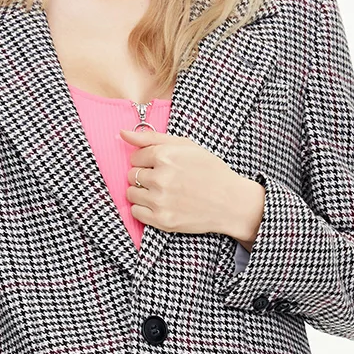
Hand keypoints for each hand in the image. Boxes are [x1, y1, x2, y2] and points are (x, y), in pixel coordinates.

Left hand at [119, 127, 264, 243]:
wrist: (230, 202)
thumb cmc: (210, 171)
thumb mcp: (186, 146)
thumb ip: (152, 138)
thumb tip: (123, 133)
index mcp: (165, 156)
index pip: (135, 157)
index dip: (146, 160)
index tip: (160, 166)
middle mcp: (160, 178)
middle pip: (132, 175)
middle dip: (144, 175)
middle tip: (164, 179)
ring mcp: (160, 200)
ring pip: (131, 193)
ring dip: (142, 192)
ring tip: (162, 192)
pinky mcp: (162, 220)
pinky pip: (136, 212)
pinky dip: (144, 208)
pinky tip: (160, 204)